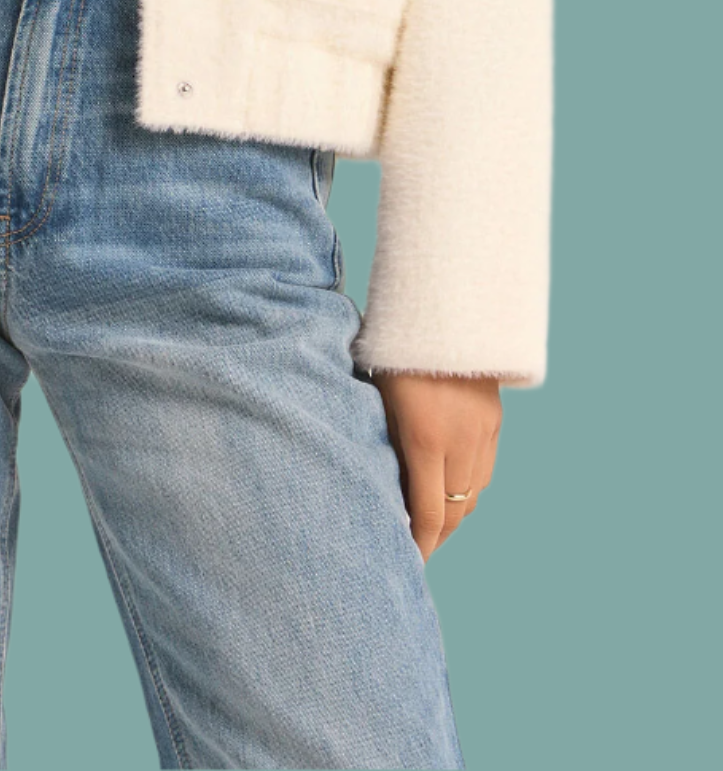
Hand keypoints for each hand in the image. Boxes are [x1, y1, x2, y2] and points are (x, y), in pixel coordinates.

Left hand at [371, 372, 500, 561]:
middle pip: (455, 512)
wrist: (445, 311)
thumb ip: (385, 446)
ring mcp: (483, 434)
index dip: (420, 545)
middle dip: (436, 537)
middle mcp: (461, 443)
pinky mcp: (495, 423)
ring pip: (473, 495)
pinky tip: (451, 489)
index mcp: (426, 440)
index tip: (408, 562)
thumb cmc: (394, 353)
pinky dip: (469, 489)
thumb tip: (384, 489)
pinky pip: (485, 471)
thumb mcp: (379, 399)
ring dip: (454, 514)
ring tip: (432, 523)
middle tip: (417, 550)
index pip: (429, 514)